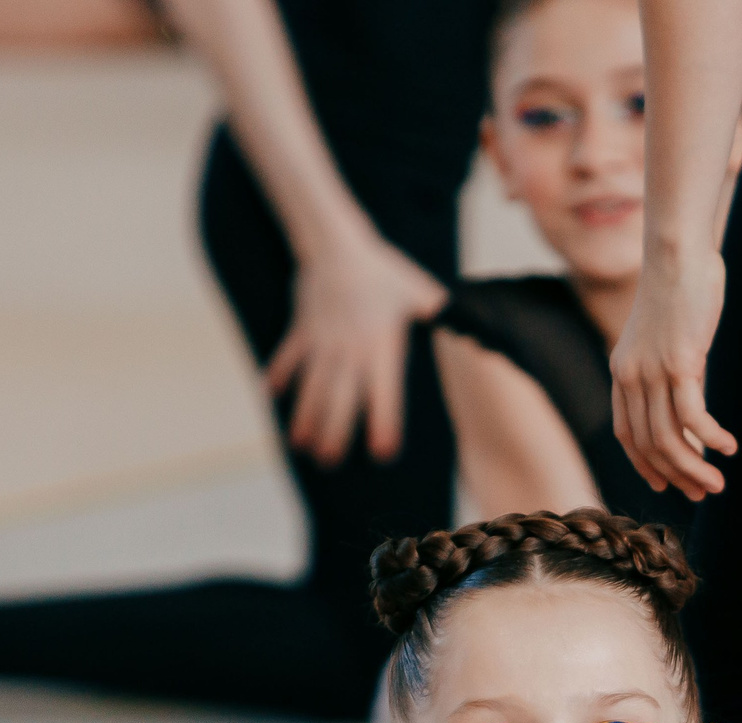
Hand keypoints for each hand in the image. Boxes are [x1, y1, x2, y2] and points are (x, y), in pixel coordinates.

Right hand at [265, 230, 447, 466]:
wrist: (338, 244)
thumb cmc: (383, 270)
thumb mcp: (418, 291)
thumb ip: (438, 314)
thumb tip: (470, 325)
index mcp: (381, 346)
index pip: (385, 392)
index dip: (384, 422)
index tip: (382, 452)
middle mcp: (350, 349)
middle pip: (341, 399)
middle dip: (335, 431)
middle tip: (330, 460)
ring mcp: (322, 341)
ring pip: (312, 386)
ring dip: (305, 416)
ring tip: (301, 444)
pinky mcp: (302, 330)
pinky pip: (288, 357)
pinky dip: (278, 374)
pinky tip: (271, 394)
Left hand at [610, 253, 735, 500]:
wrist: (676, 254)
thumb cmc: (678, 288)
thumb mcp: (664, 335)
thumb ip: (669, 366)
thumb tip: (689, 390)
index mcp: (623, 372)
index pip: (627, 434)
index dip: (644, 464)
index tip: (665, 483)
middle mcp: (631, 377)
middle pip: (649, 445)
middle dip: (677, 475)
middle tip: (702, 493)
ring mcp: (653, 372)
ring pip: (669, 439)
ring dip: (694, 467)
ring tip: (717, 483)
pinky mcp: (680, 364)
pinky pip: (693, 417)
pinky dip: (711, 438)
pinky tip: (729, 447)